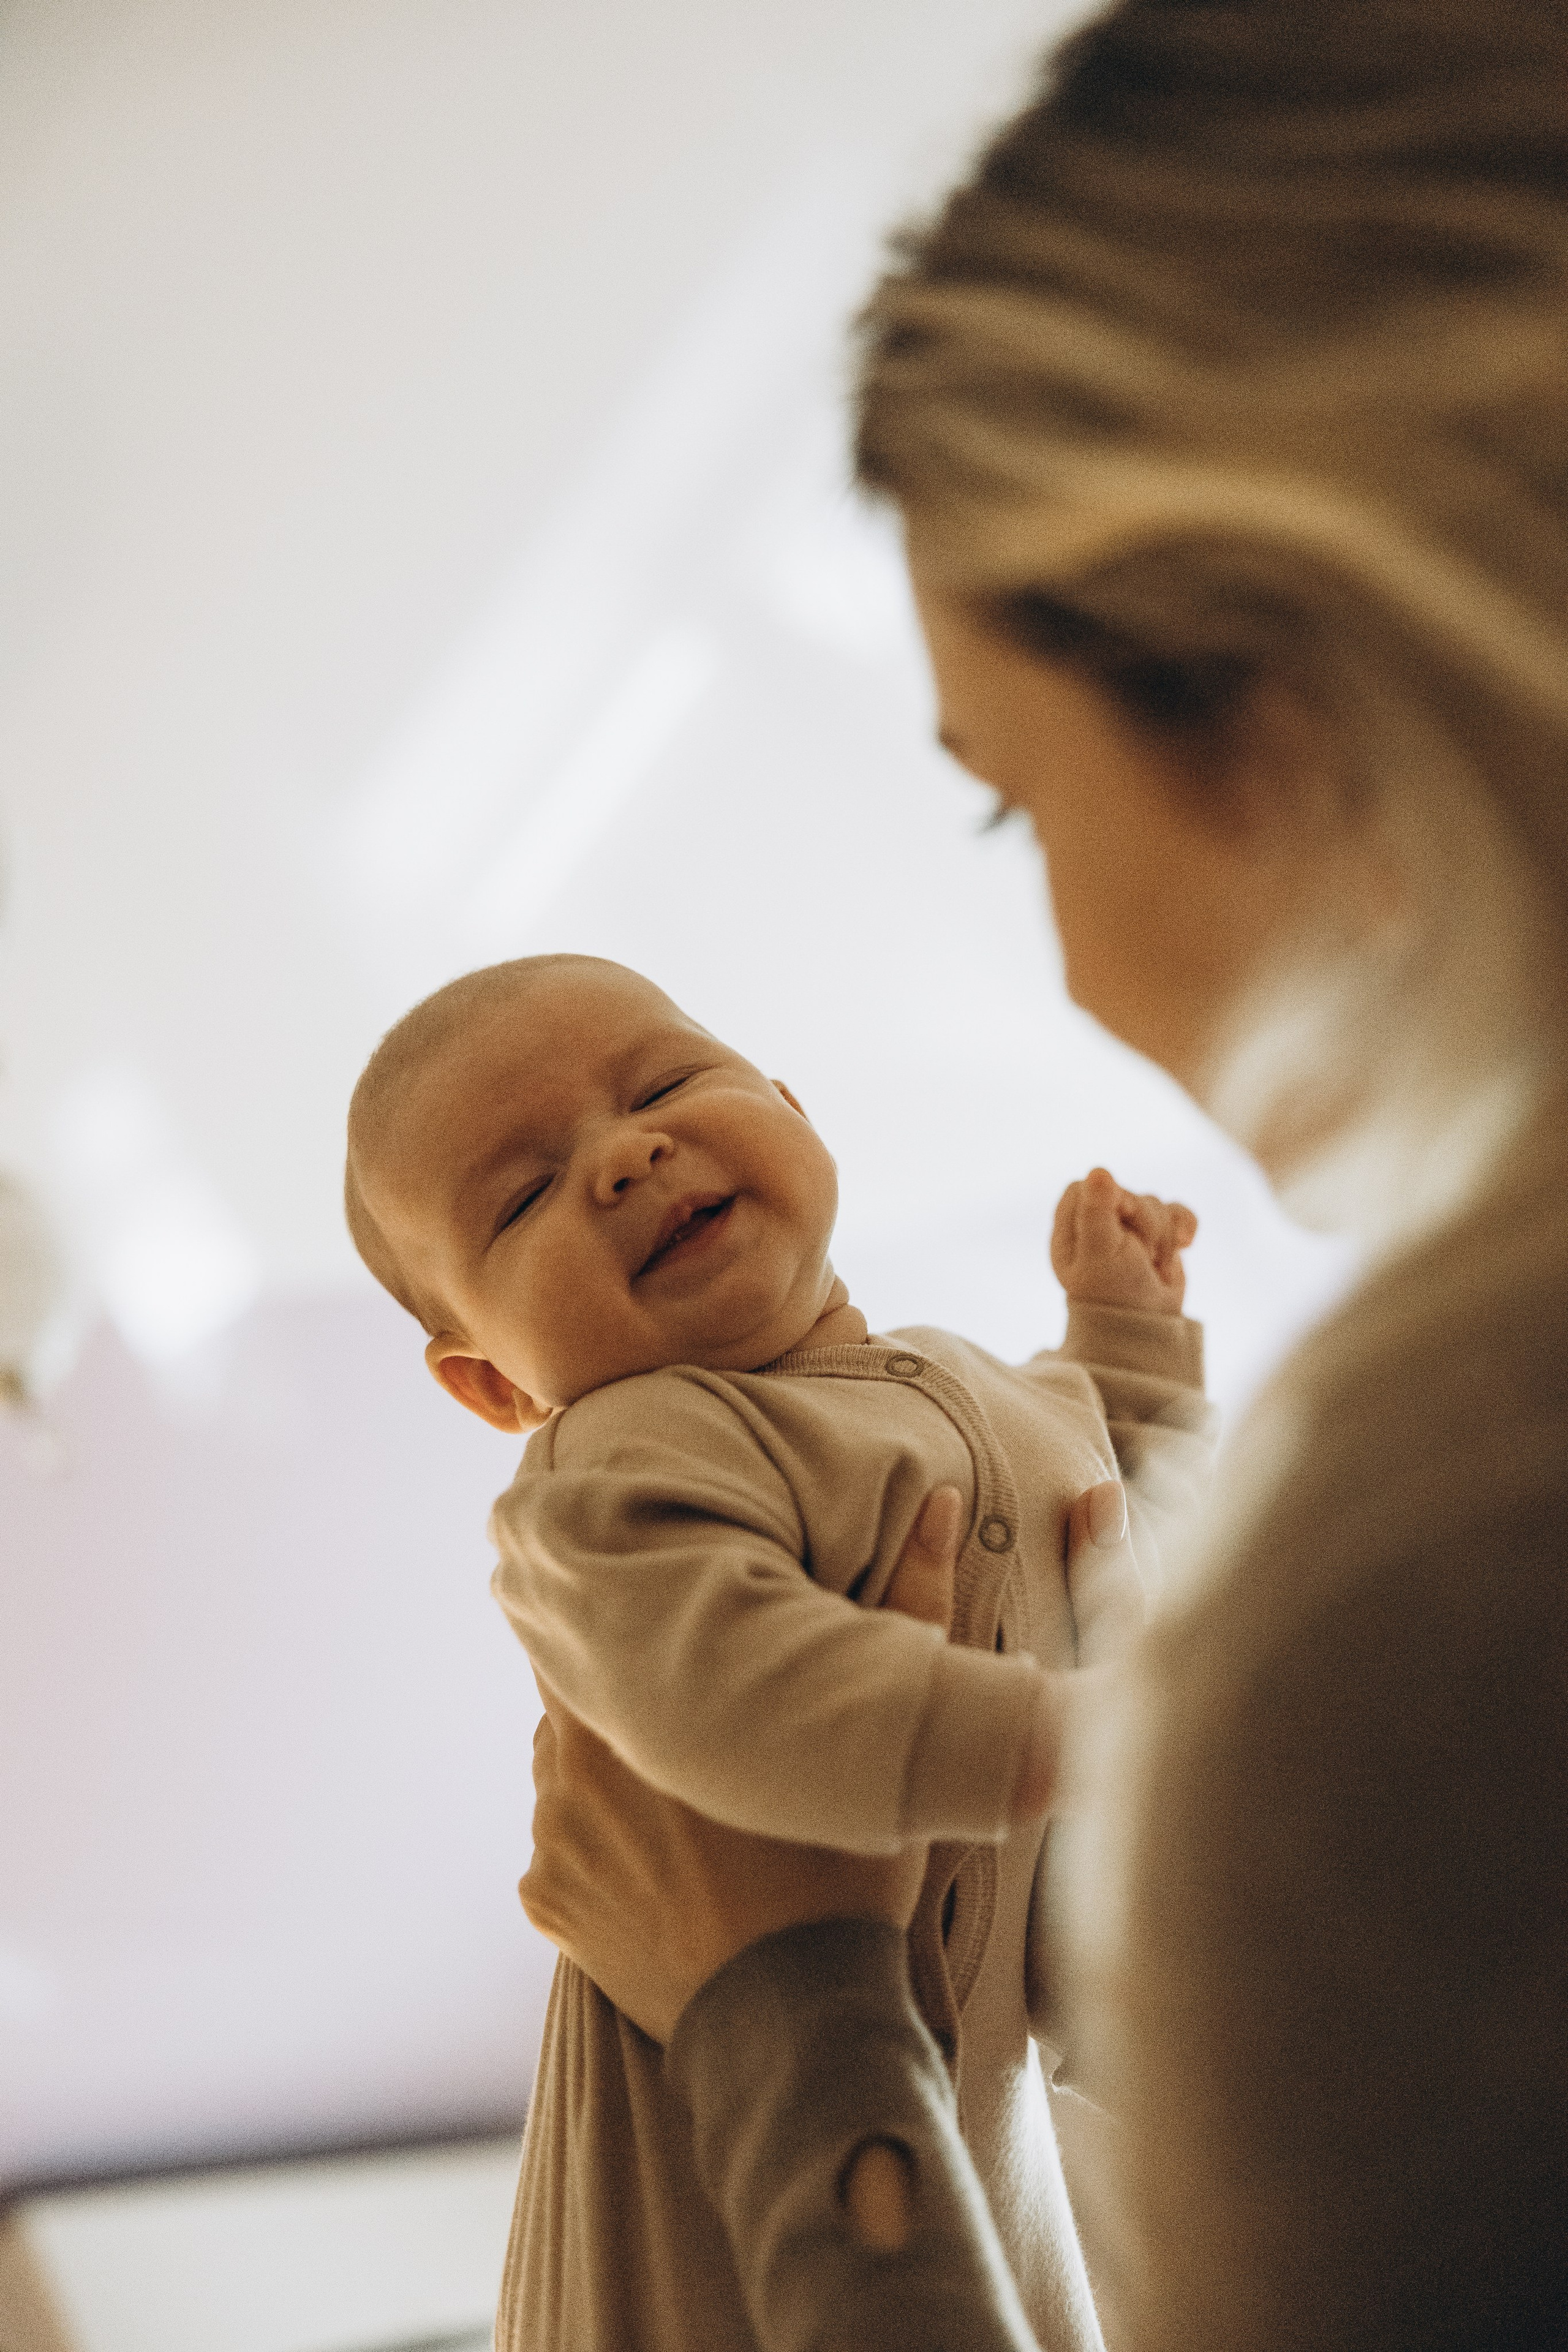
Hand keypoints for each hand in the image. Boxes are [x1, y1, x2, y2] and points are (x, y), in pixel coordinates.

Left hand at [517, 1485, 963, 2044]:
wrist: (800, 2027)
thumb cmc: (846, 1873)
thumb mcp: (884, 1734)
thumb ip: (912, 1604)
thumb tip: (942, 1504)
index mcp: (644, 1693)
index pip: (609, 1620)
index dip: (640, 1625)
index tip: (669, 1637)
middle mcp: (576, 1755)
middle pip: (584, 1699)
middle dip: (629, 1707)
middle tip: (696, 1738)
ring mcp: (552, 1833)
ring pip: (567, 1774)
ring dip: (607, 1782)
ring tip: (682, 1822)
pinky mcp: (546, 1900)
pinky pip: (558, 1859)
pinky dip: (595, 1863)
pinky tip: (659, 1884)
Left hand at [1051, 1165, 1196, 1314]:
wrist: (1150, 1329)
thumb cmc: (1115, 1294)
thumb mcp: (1100, 1253)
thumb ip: (1096, 1211)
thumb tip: (1098, 1170)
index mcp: (1072, 1229)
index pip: (1086, 1186)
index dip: (1109, 1196)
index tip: (1121, 1219)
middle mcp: (1098, 1225)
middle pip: (1127, 1193)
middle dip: (1144, 1221)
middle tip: (1141, 1253)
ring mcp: (1130, 1231)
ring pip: (1154, 1203)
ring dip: (1162, 1235)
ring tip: (1154, 1265)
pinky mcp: (1158, 1237)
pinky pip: (1176, 1212)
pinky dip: (1184, 1227)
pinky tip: (1186, 1244)